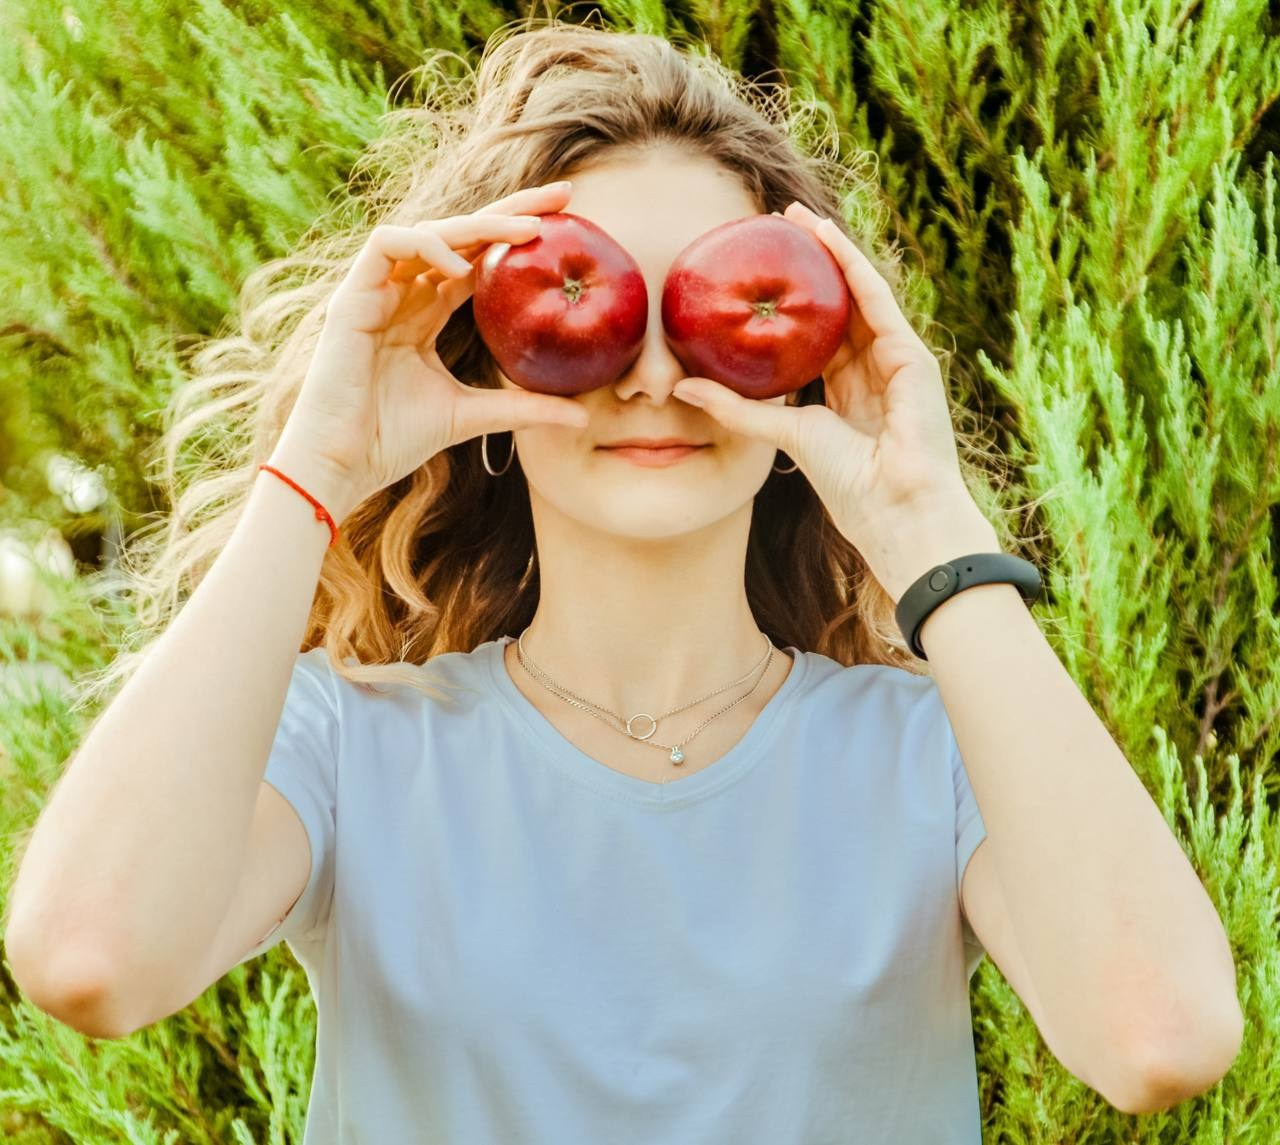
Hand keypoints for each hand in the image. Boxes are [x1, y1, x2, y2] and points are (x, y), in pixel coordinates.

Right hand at [277, 181, 588, 515]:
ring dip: (480, 224)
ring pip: (430, 230)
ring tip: (529, 232)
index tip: (570, 224)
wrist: (342, 462)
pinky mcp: (352, 296)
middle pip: (461, 233)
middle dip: (513, 208)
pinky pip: (388, 244)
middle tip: (565, 196)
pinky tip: (462, 265)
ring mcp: (376, 290)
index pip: (478, 258)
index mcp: (425, 312)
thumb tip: (584, 413)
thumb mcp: (474, 416)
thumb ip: (524, 408)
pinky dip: (426, 245)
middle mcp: (402, 292)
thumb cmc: (394, 438)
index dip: (517, 236)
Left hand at [670, 200, 981, 581]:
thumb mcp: (783, 432)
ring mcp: (897, 358)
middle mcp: (875, 366)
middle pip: (839, 303)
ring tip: (796, 216)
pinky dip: (851, 265)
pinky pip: (876, 299)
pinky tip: (826, 236)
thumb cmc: (848, 483)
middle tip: (774, 224)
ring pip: (858, 291)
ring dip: (829, 249)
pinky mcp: (912, 355)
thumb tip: (682, 386)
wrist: (895, 510)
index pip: (819, 330)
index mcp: (849, 387)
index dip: (792, 297)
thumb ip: (737, 409)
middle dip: (810, 262)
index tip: (759, 264)